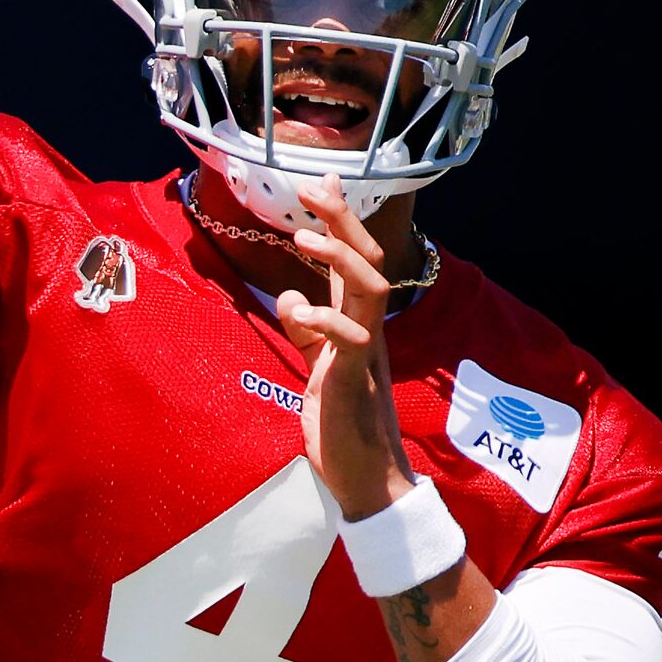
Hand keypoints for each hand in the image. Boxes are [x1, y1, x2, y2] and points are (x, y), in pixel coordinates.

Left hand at [275, 175, 417, 522]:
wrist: (367, 481)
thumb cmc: (342, 424)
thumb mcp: (318, 366)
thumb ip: (307, 330)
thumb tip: (291, 293)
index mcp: (356, 325)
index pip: (352, 262)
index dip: (339, 220)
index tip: (322, 180)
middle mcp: (367, 331)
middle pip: (368, 260)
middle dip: (343, 220)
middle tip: (314, 187)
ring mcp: (365, 353)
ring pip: (370, 288)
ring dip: (339, 256)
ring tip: (302, 234)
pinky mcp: (354, 381)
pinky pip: (348, 339)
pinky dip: (324, 319)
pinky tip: (298, 310)